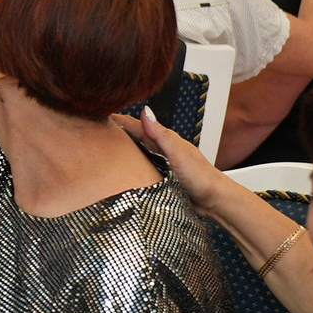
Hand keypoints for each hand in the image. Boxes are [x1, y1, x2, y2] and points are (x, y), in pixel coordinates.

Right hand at [110, 105, 233, 218]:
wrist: (215, 200)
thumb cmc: (202, 177)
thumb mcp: (178, 153)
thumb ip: (161, 134)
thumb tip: (145, 112)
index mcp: (167, 140)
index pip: (138, 125)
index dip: (120, 120)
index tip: (101, 114)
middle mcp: (163, 150)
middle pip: (136, 136)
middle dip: (118, 131)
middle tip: (98, 128)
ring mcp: (162, 163)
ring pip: (138, 151)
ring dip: (124, 146)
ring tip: (106, 145)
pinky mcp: (162, 178)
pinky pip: (142, 167)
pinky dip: (131, 164)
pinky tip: (124, 168)